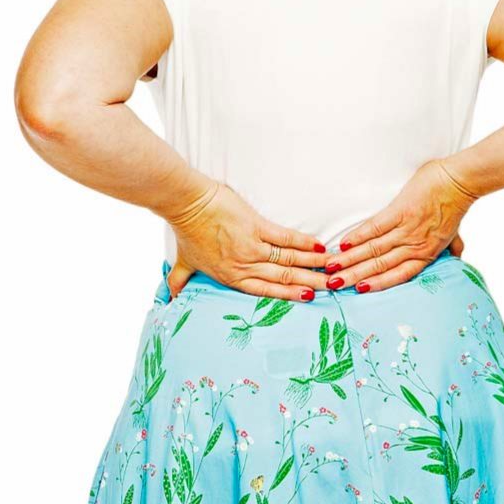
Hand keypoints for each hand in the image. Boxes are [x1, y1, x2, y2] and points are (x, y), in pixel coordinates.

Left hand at [166, 180, 329, 300]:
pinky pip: (285, 238)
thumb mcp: (184, 263)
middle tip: (333, 287)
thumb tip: (170, 298)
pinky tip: (319, 248)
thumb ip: (180, 282)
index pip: (266, 290)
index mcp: (232, 276)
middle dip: (310, 283)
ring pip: (289, 260)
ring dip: (313, 265)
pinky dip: (304, 244)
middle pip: (284, 278)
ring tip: (332, 269)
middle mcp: (245, 265)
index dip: (289, 295)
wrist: (187, 204)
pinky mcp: (256, 226)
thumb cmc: (186, 232)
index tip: (309, 299)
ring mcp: (252, 246)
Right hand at [324, 158, 478, 292]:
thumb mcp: (455, 233)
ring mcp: (407, 229)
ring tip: (332, 267)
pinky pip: (375, 227)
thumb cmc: (456, 205)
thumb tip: (456, 257)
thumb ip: (451, 247)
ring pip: (374, 249)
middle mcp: (414, 246)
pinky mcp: (400, 210)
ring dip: (350, 259)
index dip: (377, 284)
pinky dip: (358, 236)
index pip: (397, 275)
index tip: (357, 291)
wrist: (460, 181)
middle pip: (379, 265)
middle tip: (333, 284)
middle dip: (354, 276)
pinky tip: (344, 244)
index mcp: (426, 253)